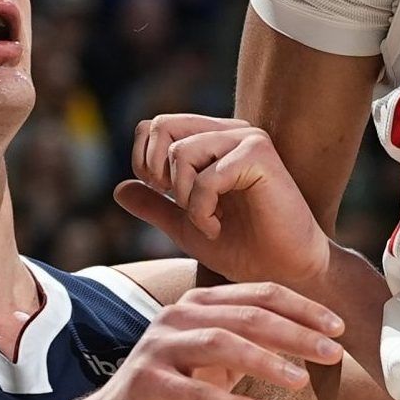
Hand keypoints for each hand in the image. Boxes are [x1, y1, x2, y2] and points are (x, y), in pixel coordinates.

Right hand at [92, 284, 343, 399]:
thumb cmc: (173, 393)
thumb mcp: (217, 366)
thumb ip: (251, 347)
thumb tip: (308, 342)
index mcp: (198, 305)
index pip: (259, 296)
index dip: (302, 309)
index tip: (338, 327)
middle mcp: (177, 317)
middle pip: (247, 316)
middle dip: (296, 333)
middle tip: (334, 352)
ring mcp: (159, 347)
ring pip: (222, 344)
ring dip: (267, 362)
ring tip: (302, 381)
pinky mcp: (147, 383)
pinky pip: (196, 392)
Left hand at [118, 116, 330, 290]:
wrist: (281, 273)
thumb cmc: (243, 249)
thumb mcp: (186, 226)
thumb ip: (155, 206)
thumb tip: (118, 189)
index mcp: (213, 140)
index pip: (154, 126)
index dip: (145, 163)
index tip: (167, 198)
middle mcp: (230, 132)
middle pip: (161, 126)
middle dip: (158, 173)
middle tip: (181, 206)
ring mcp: (247, 139)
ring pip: (180, 152)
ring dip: (184, 198)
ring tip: (206, 222)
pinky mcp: (260, 155)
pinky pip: (206, 176)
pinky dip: (201, 210)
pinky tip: (216, 228)